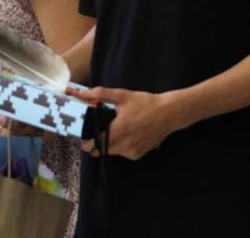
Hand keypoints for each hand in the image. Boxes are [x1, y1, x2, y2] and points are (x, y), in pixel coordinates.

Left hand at [69, 86, 188, 160]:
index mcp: (118, 131)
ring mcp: (131, 152)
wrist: (169, 114)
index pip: (94, 144)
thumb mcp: (122, 95)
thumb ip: (100, 94)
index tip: (82, 134)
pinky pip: (122, 153)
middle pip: (100, 150)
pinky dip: (119, 146)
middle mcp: (124, 145)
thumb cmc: (144, 103)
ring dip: (107, 144)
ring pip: (111, 152)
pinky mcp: (138, 155)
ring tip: (110, 130)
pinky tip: (124, 134)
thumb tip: (81, 93)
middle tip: (94, 130)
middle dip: (94, 142)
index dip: (85, 141)